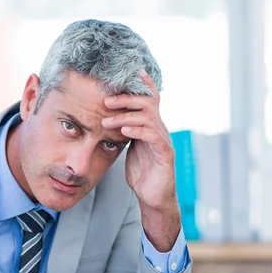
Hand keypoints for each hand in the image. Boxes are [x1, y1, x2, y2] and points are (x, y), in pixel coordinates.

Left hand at [102, 72, 180, 251]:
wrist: (153, 198)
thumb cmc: (141, 174)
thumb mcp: (130, 148)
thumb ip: (125, 131)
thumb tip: (109, 117)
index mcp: (151, 126)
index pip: (149, 99)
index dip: (141, 84)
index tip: (124, 74)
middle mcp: (160, 129)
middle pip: (147, 102)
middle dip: (125, 99)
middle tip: (106, 101)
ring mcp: (164, 141)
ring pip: (147, 117)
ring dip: (125, 116)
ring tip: (106, 120)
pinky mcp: (165, 154)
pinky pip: (153, 136)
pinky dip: (137, 131)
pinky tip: (123, 131)